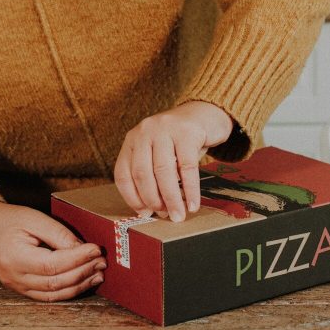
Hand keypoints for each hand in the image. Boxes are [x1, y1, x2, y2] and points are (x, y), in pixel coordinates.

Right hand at [0, 196, 106, 301]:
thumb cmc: (9, 219)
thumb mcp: (34, 218)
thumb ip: (59, 235)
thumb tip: (83, 249)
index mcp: (14, 257)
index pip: (52, 264)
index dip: (78, 259)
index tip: (96, 249)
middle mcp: (14, 277)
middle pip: (55, 282)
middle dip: (83, 272)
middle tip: (102, 261)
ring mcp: (16, 286)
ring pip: (54, 294)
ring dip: (80, 285)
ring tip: (98, 273)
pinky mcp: (21, 289)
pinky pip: (48, 296)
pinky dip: (68, 291)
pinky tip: (84, 281)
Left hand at [114, 100, 233, 221]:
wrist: (206, 113)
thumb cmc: (181, 141)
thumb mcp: (160, 154)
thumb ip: (152, 176)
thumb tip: (151, 210)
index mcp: (132, 140)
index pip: (123, 174)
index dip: (132, 198)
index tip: (144, 214)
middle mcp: (144, 132)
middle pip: (142, 174)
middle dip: (153, 200)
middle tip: (166, 216)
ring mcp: (165, 129)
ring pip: (164, 172)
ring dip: (171, 199)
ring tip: (179, 215)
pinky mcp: (187, 131)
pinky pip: (187, 167)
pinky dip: (190, 190)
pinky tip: (193, 204)